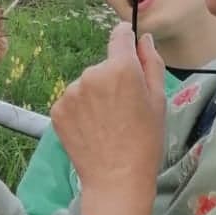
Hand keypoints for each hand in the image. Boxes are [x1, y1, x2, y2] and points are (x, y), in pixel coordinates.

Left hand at [50, 23, 165, 214]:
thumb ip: (151, 62)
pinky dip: (80, 112)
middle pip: (103, 66)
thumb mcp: (158, 99)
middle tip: (124, 110)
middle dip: (113, 79)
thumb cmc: (145, 141)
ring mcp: (70, 92)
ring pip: (86, 85)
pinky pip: (72, 102)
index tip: (129, 52)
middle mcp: (91, 74)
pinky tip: (92, 130)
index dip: (126, 41)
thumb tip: (142, 38)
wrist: (116, 179)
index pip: (119, 36)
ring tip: (107, 124)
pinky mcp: (57, 109)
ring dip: (95, 97)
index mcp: (120, 67)